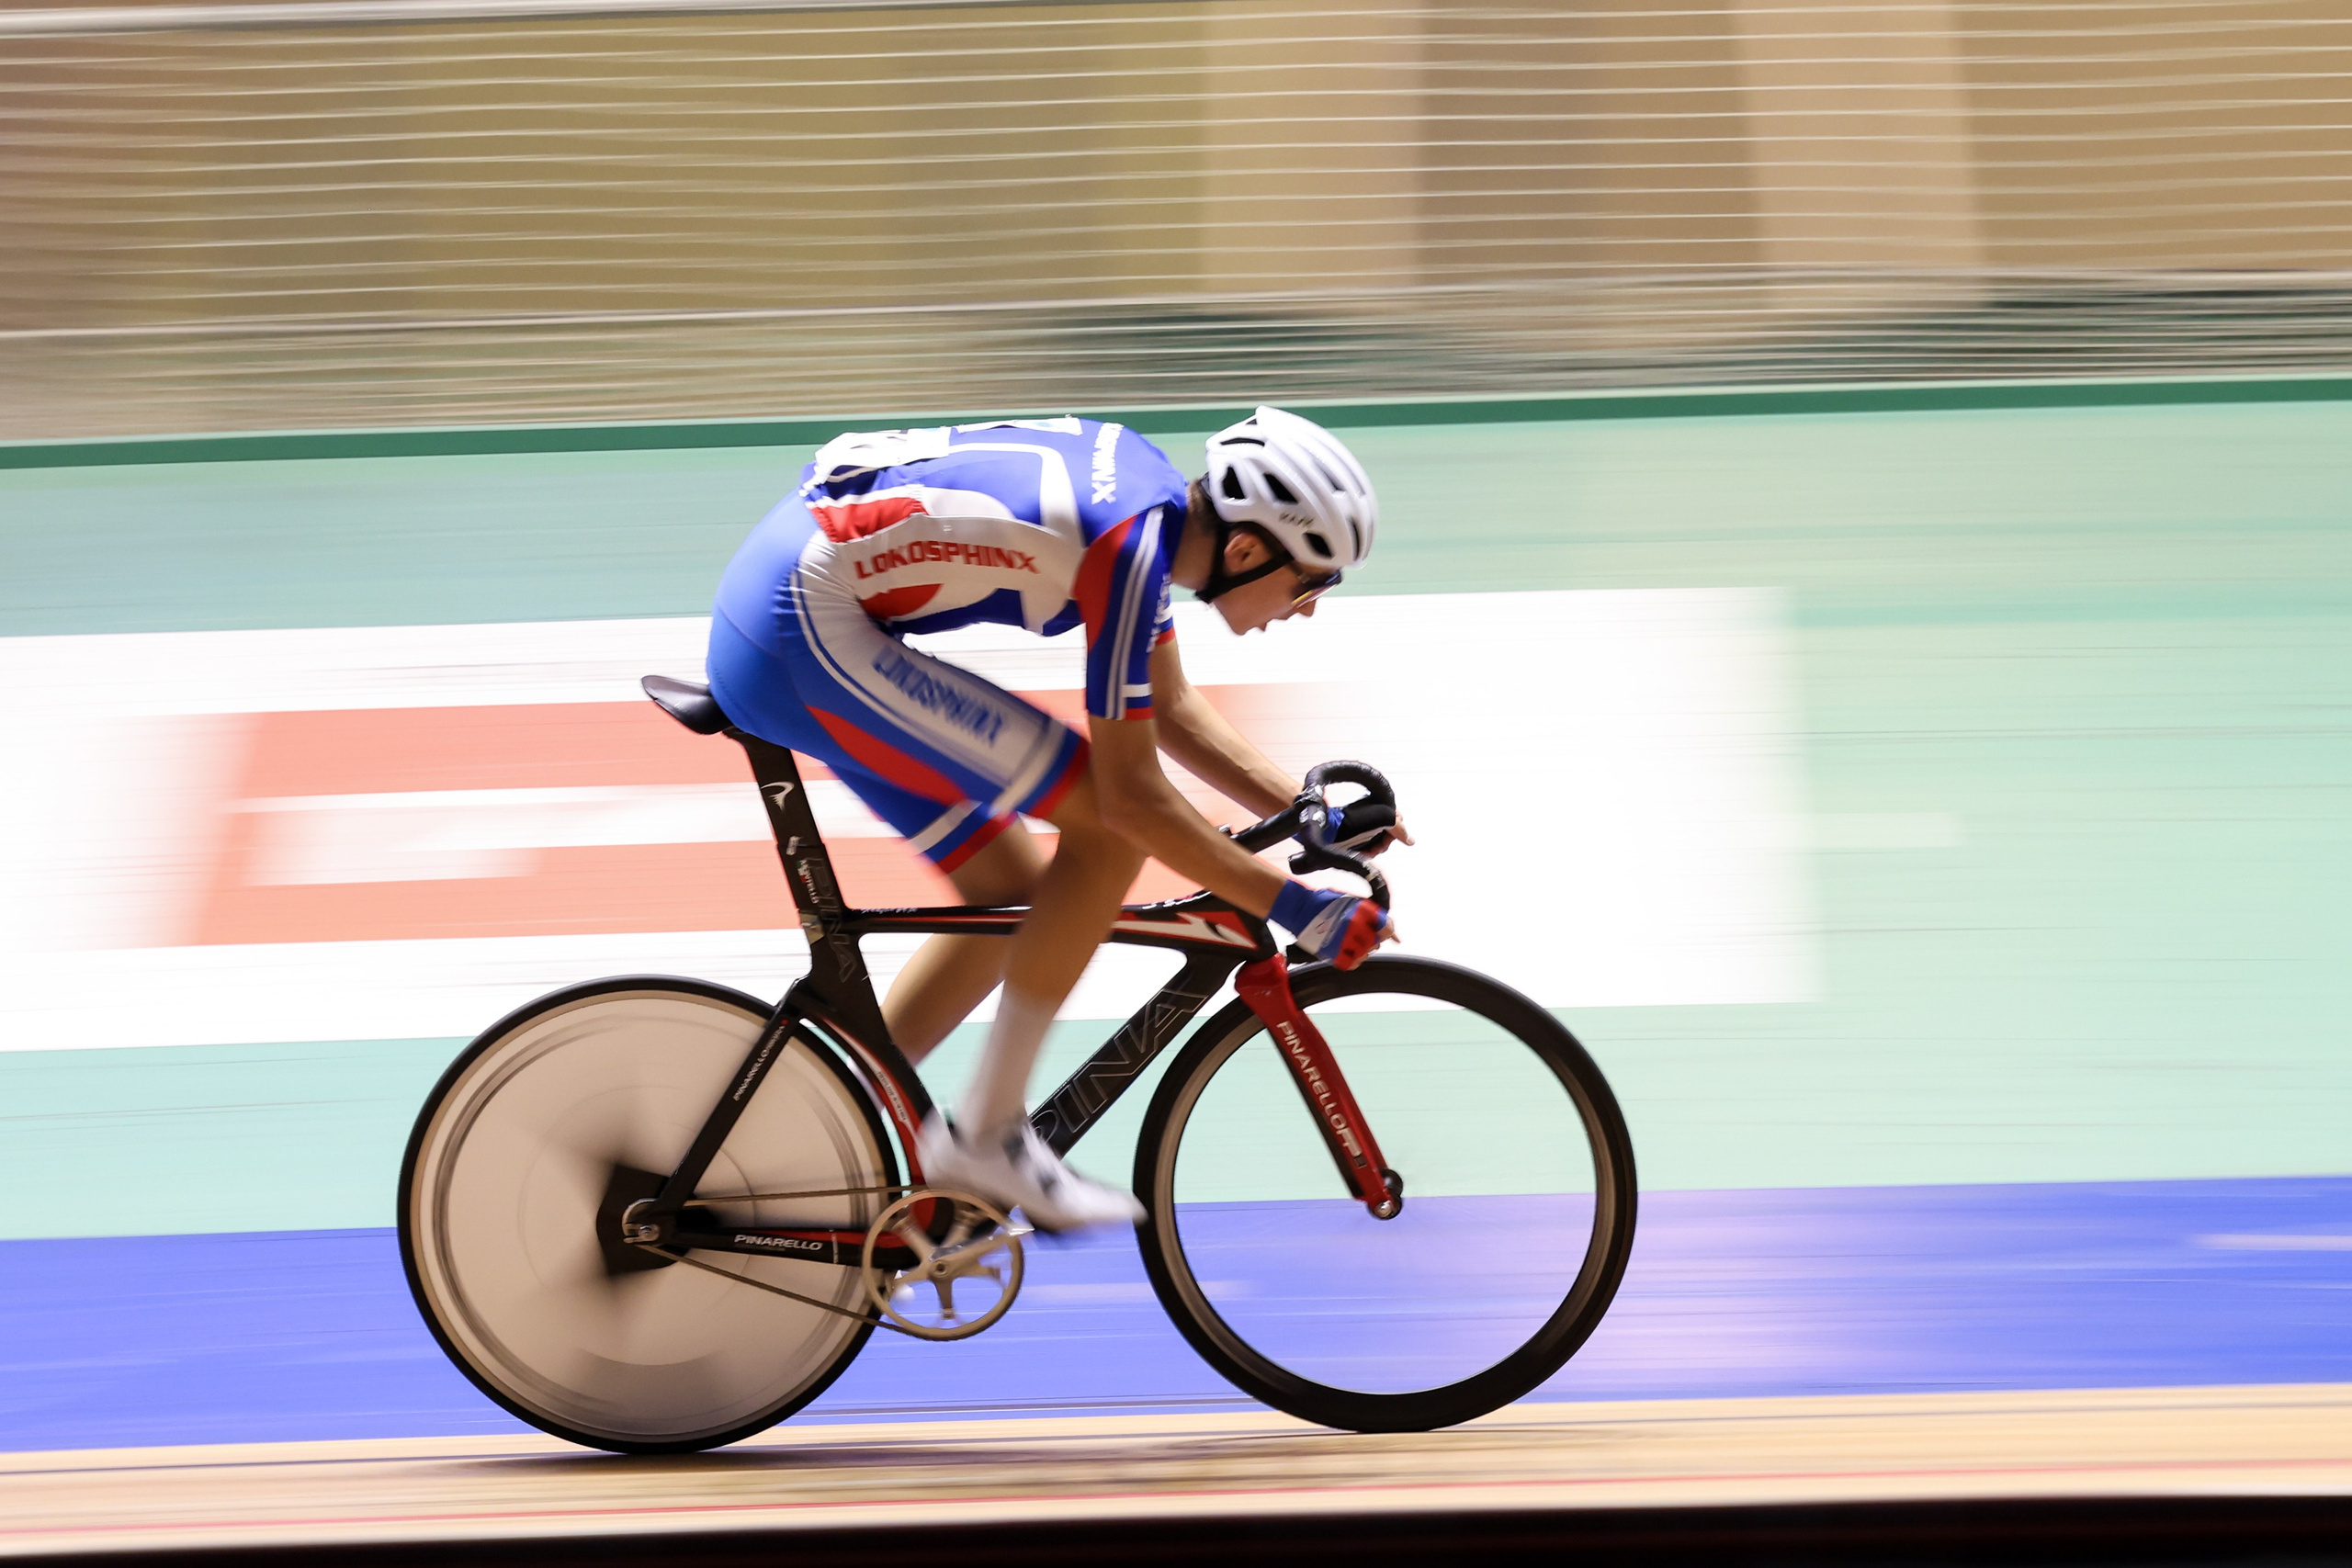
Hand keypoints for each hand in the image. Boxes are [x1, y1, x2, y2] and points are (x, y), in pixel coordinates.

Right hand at [1268, 881, 1394, 969]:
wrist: (1298, 907)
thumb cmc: (1323, 901)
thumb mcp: (1352, 901)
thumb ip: (1373, 915)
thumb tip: (1393, 934)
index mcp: (1361, 910)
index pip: (1387, 926)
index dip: (1387, 931)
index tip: (1383, 932)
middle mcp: (1354, 925)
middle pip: (1376, 942)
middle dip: (1371, 939)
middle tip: (1359, 934)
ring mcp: (1343, 940)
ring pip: (1365, 954)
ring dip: (1361, 949)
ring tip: (1349, 941)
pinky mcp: (1332, 952)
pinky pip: (1351, 964)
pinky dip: (1351, 960)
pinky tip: (1346, 951)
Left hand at [1308, 801, 1413, 858]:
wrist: (1331, 830)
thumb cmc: (1353, 822)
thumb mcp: (1382, 820)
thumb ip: (1399, 829)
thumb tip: (1411, 841)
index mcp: (1379, 807)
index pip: (1398, 822)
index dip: (1396, 833)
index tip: (1389, 838)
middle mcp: (1373, 815)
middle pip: (1389, 834)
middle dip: (1384, 843)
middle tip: (1376, 847)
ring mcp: (1364, 825)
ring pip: (1379, 842)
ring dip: (1375, 849)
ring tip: (1367, 851)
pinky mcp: (1355, 835)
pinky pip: (1368, 846)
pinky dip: (1367, 851)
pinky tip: (1363, 853)